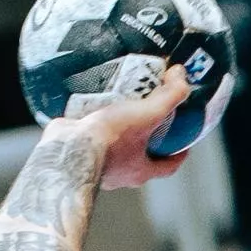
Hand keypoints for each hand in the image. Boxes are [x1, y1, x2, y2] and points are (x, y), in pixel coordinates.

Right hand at [55, 56, 199, 189]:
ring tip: (117, 107)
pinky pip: (88, 139)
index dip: (177, 155)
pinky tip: (90, 106)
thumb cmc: (109, 139)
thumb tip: (181, 77)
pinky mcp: (77, 153)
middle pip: (139, 157)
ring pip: (113, 149)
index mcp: (140, 170)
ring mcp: (96, 165)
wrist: (69, 147)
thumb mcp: (148, 113)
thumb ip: (169, 96)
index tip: (182, 145)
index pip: (167, 167)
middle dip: (144, 139)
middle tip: (147, 117)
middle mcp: (119, 173)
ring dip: (116, 131)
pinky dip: (91, 125)